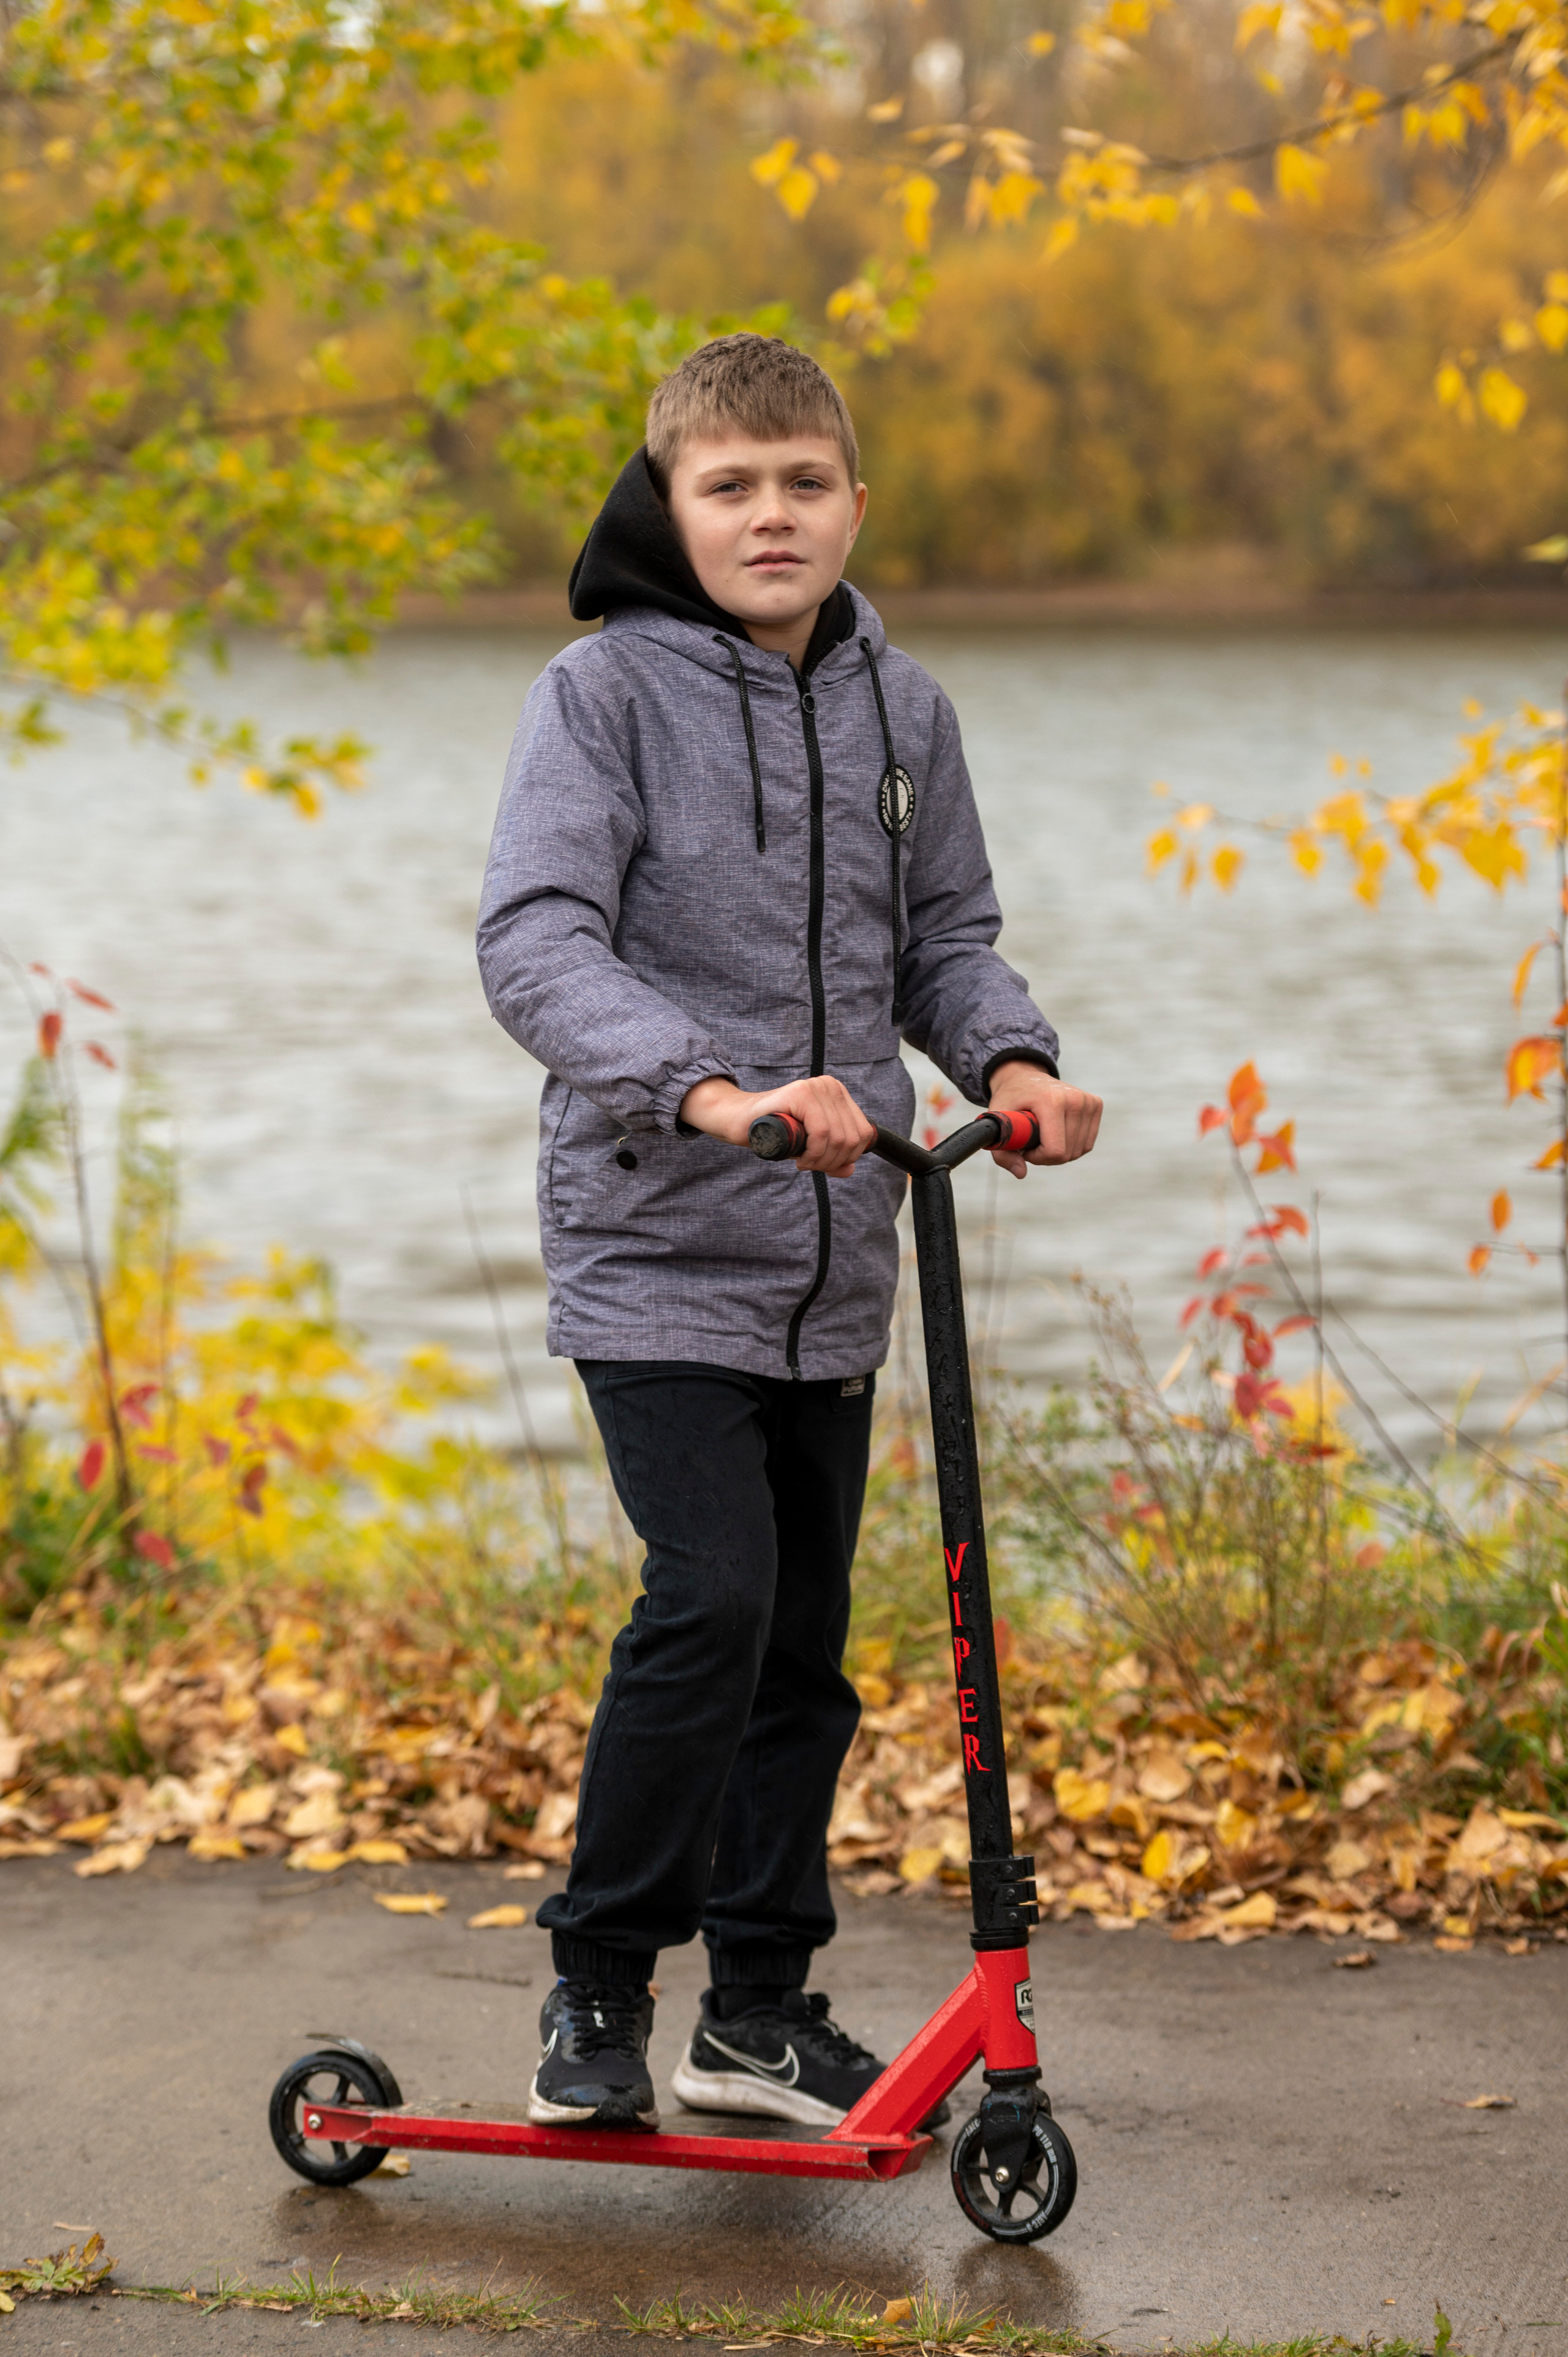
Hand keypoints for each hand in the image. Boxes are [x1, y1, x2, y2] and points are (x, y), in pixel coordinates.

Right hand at [679, 1073, 876, 1176]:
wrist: (741, 1121)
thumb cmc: (777, 1132)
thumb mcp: (811, 1146)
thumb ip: (833, 1156)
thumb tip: (850, 1170)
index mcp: (839, 1094)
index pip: (863, 1133)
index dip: (849, 1158)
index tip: (826, 1166)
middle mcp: (831, 1086)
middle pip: (853, 1138)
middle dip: (834, 1162)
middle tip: (811, 1166)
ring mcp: (816, 1087)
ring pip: (838, 1138)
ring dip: (822, 1161)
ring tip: (804, 1163)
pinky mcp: (801, 1093)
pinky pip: (822, 1133)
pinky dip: (813, 1154)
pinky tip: (799, 1160)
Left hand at [986, 1060, 1102, 1179]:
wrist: (1024, 1076)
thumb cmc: (1010, 1100)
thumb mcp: (997, 1123)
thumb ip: (1002, 1153)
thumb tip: (1021, 1174)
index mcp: (1051, 1101)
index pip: (1055, 1150)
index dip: (1038, 1158)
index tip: (1025, 1148)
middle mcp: (1075, 1099)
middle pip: (1067, 1154)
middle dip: (1046, 1156)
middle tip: (1031, 1141)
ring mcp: (1088, 1101)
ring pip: (1079, 1151)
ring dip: (1059, 1152)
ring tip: (1043, 1136)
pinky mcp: (1095, 1104)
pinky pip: (1087, 1143)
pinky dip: (1071, 1146)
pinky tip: (1057, 1133)